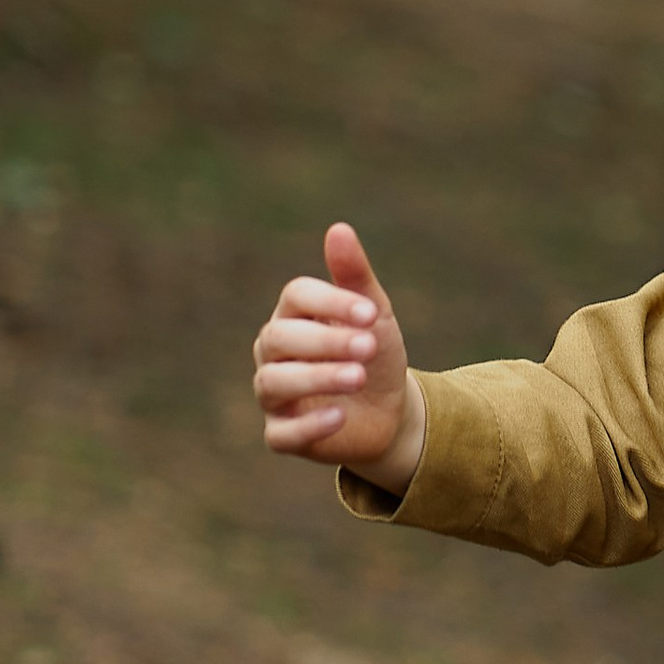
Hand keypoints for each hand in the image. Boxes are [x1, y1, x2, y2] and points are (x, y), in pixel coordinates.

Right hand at [251, 221, 425, 491]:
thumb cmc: (375, 353)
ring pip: (274, 383)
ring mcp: (274, 395)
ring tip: (358, 377)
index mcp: (293, 315)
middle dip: (325, 341)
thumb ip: (355, 275)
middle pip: (279, 338)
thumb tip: (339, 229)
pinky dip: (308, 426)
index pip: (296, 296)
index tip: (371, 313)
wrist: (391, 411)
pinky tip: (340, 417)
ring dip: (317, 378)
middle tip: (369, 346)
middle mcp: (273, 353)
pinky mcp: (282, 434)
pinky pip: (280, 433)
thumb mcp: (374, 315)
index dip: (330, 301)